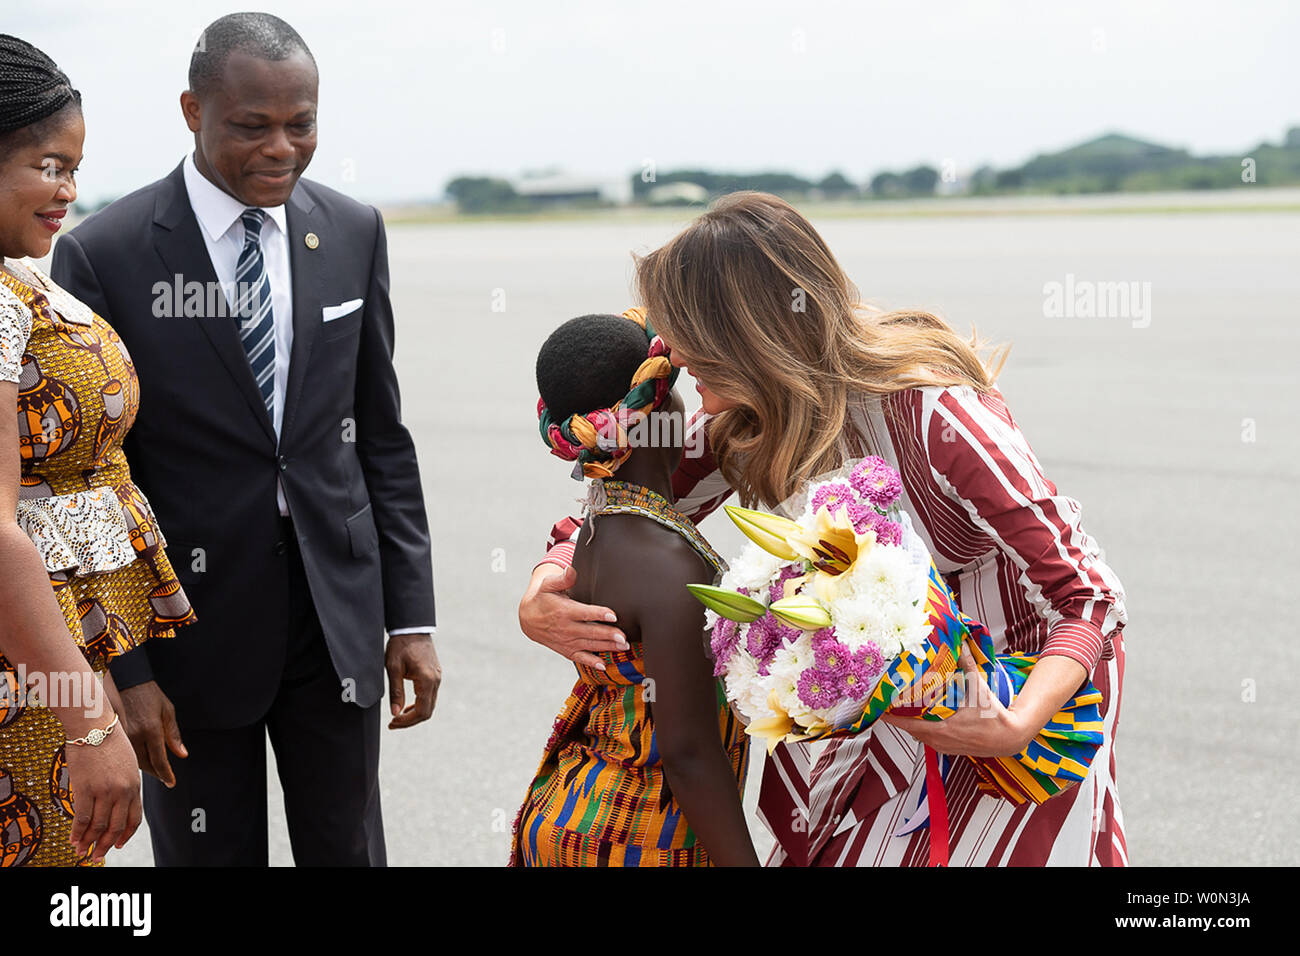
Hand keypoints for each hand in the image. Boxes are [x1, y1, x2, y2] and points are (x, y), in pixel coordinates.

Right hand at [62, 719, 142, 861]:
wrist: (94, 726)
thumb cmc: (110, 741)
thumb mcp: (128, 763)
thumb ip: (126, 783)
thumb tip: (119, 802)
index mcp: (135, 785)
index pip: (134, 818)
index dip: (125, 834)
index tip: (119, 844)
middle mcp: (122, 791)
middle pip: (115, 826)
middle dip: (106, 845)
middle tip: (98, 856)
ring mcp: (104, 791)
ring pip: (97, 826)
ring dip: (89, 842)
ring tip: (82, 852)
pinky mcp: (85, 788)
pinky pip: (81, 818)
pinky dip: (77, 833)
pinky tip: (73, 840)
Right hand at [112, 679, 186, 786]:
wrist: (126, 680)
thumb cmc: (149, 694)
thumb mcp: (167, 710)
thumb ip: (174, 735)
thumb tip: (182, 755)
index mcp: (152, 730)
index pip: (159, 760)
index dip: (166, 774)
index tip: (171, 783)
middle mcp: (135, 735)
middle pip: (145, 765)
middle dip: (156, 773)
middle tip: (165, 778)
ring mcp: (121, 736)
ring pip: (132, 761)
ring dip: (144, 768)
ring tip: (154, 771)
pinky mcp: (111, 735)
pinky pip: (123, 754)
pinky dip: (131, 760)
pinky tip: (137, 761)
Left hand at [385, 632, 440, 728]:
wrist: (412, 627)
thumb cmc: (401, 645)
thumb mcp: (393, 668)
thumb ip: (396, 692)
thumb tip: (395, 713)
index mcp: (427, 680)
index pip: (421, 711)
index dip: (406, 721)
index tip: (392, 723)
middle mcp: (436, 680)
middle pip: (428, 711)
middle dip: (410, 720)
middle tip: (393, 723)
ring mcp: (437, 677)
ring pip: (430, 704)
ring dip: (415, 713)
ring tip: (398, 716)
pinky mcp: (435, 675)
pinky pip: (430, 695)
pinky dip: (420, 704)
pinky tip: (407, 705)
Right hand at [518, 564, 627, 669]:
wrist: (528, 618)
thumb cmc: (543, 598)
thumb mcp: (548, 585)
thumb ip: (562, 578)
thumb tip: (571, 570)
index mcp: (564, 610)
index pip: (585, 613)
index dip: (599, 614)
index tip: (613, 615)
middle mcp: (566, 628)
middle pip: (591, 632)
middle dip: (608, 635)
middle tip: (623, 637)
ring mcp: (567, 641)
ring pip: (590, 645)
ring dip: (607, 647)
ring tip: (623, 647)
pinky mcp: (566, 650)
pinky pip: (580, 658)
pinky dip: (591, 662)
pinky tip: (604, 665)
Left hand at [880, 646, 1031, 756]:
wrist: (1011, 738)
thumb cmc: (995, 716)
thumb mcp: (981, 690)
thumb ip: (970, 666)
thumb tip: (963, 644)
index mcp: (944, 728)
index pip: (908, 724)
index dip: (891, 718)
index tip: (878, 709)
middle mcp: (941, 741)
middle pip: (909, 730)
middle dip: (897, 718)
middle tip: (885, 704)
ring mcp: (945, 747)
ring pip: (919, 736)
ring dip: (909, 724)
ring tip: (898, 710)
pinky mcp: (950, 750)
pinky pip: (929, 740)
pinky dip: (921, 731)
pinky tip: (919, 720)